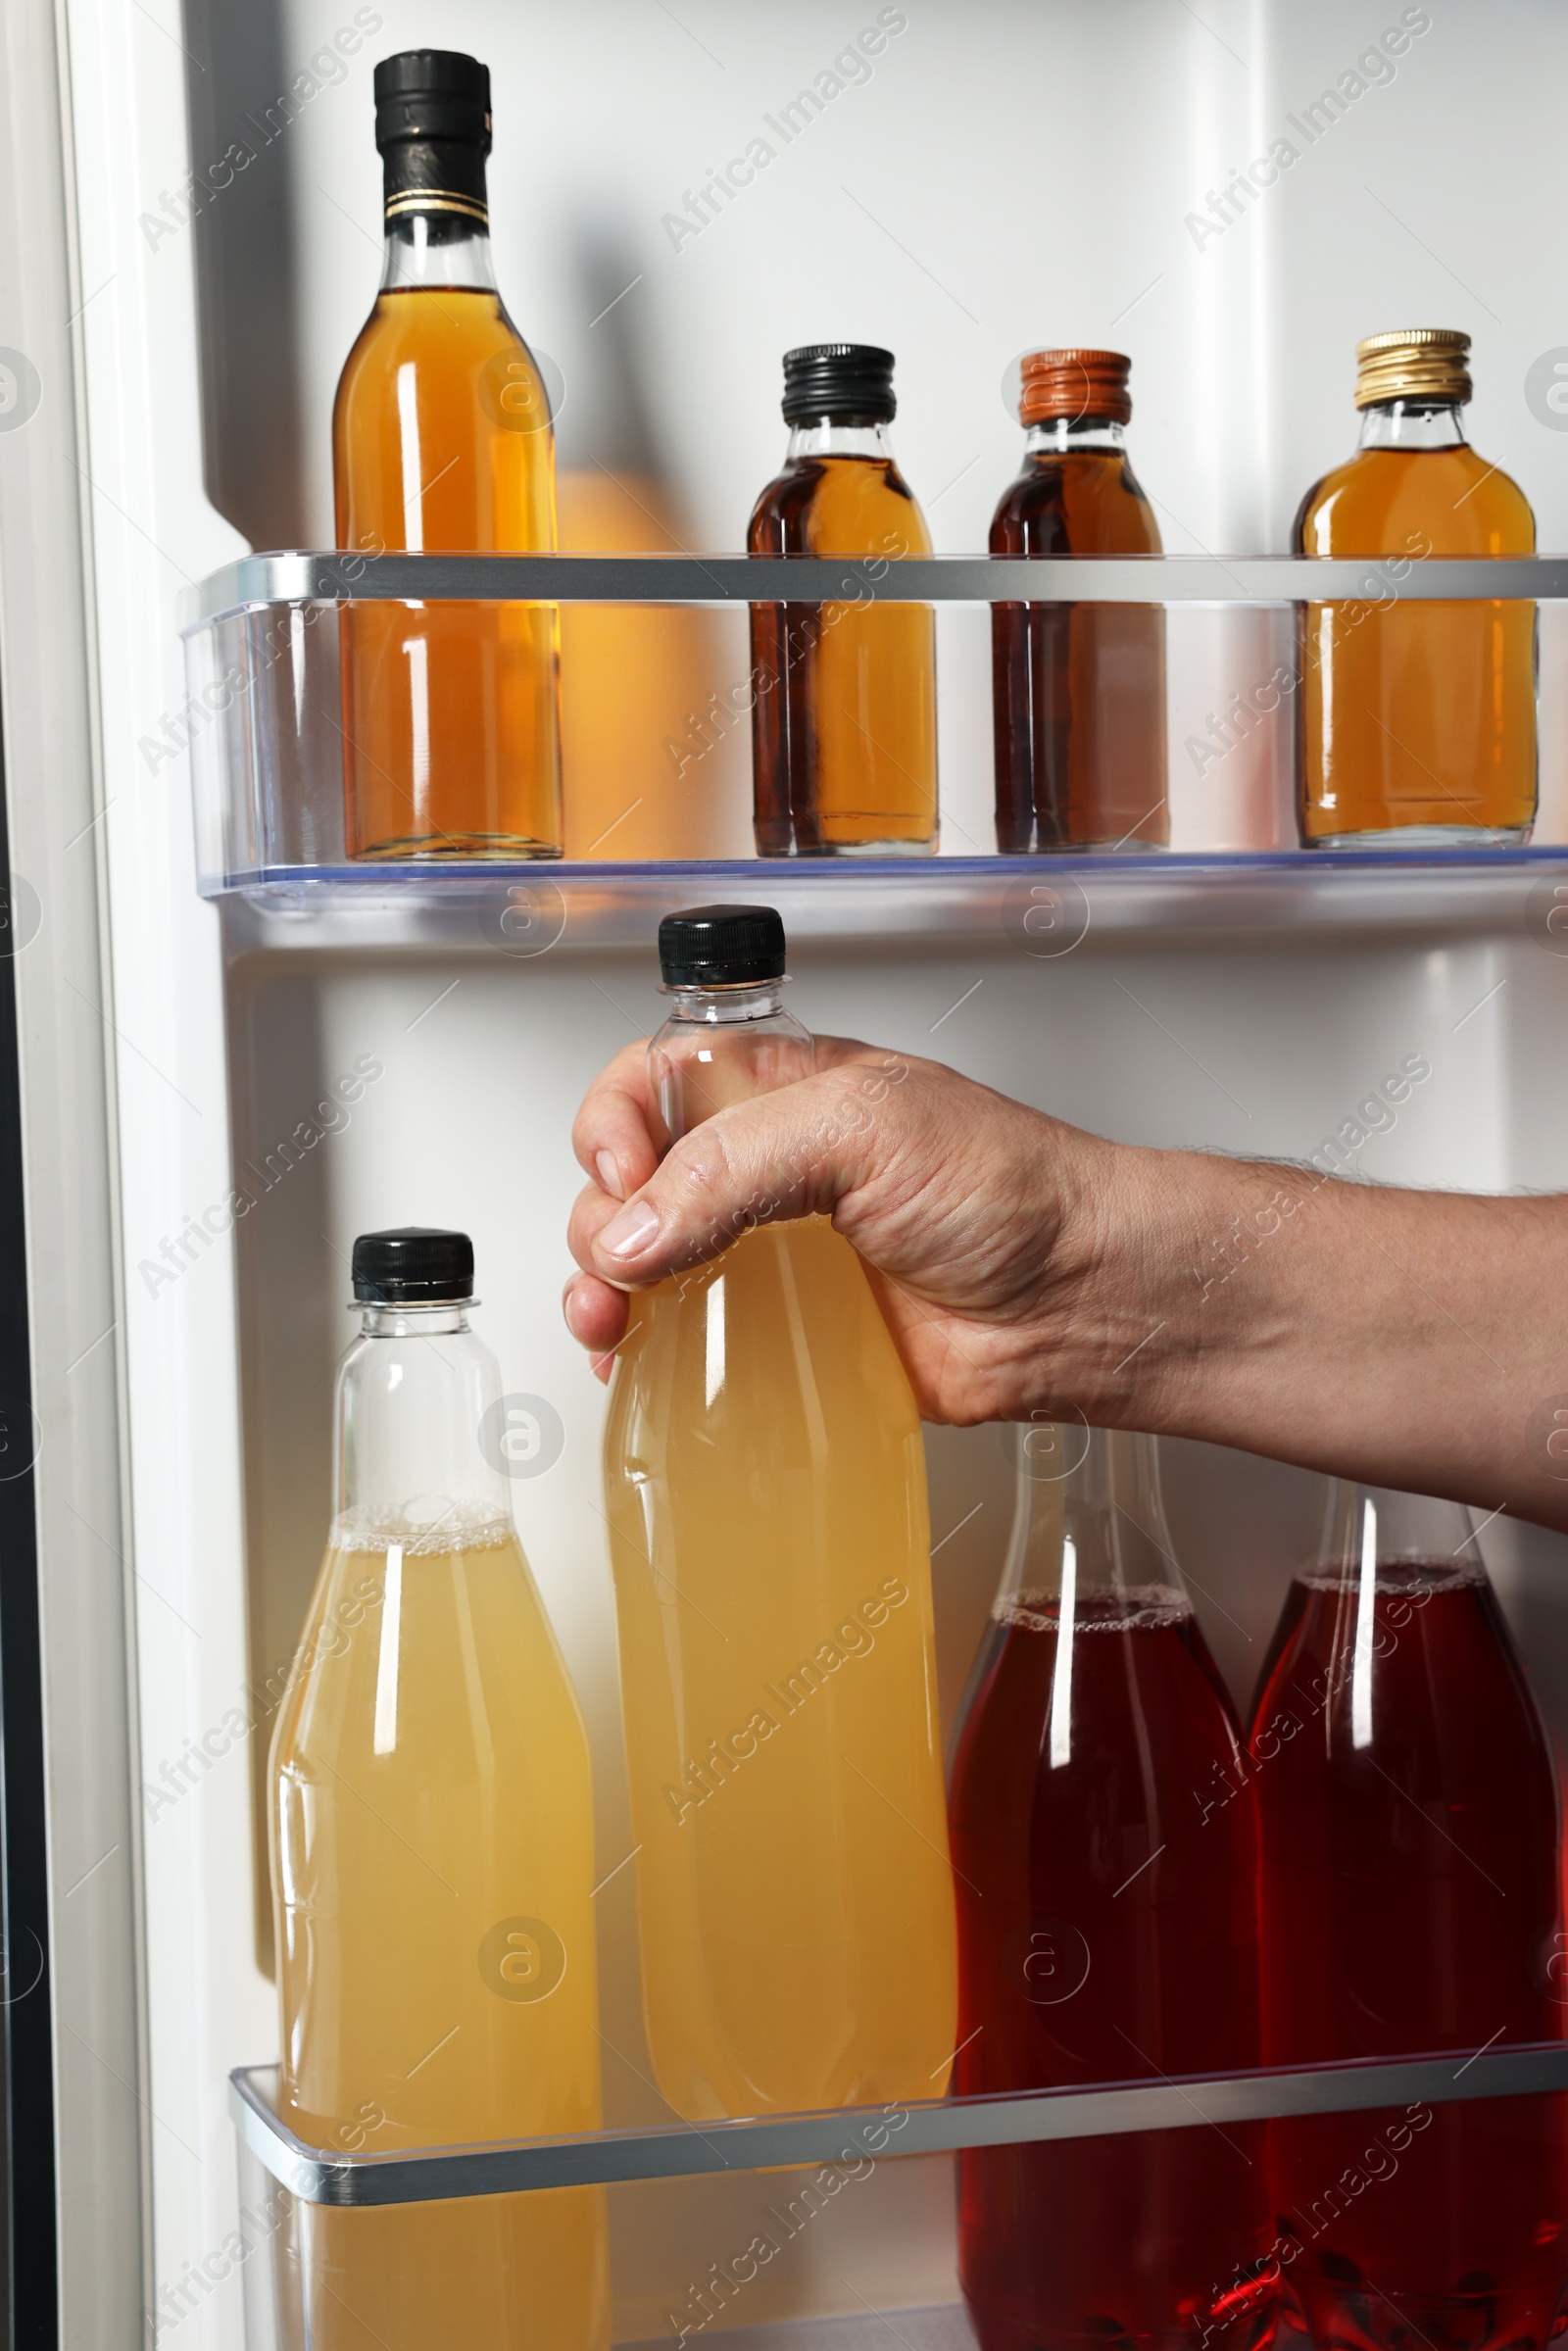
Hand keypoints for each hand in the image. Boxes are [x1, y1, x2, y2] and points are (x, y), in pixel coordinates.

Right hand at [563, 1035, 1120, 1423]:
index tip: (622, 1169)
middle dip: (600, 1218)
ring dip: (602, 1289)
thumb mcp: (863, 1129)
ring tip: (609, 1324)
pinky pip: (688, 1339)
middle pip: (630, 1177)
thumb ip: (735, 1164)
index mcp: (781, 1087)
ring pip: (644, 1261)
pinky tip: (635, 1362)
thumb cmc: (1010, 1188)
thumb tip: (633, 1230)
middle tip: (621, 1262)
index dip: (614, 1118)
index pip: (654, 1078)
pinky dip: (643, 1350)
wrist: (1078, 1299)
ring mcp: (771, 1254)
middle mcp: (765, 1165)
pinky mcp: (785, 1335)